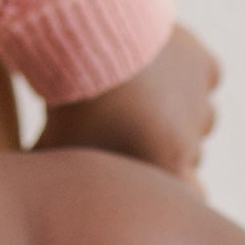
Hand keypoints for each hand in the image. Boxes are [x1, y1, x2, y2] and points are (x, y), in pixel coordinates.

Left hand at [37, 21, 219, 184]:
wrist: (89, 44)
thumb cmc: (68, 104)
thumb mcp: (56, 151)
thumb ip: (62, 180)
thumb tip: (41, 200)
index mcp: (165, 169)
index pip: (188, 194)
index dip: (167, 183)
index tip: (142, 166)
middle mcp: (192, 140)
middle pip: (189, 153)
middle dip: (164, 143)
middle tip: (127, 124)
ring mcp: (199, 100)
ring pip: (198, 114)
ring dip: (178, 107)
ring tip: (138, 91)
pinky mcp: (202, 63)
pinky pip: (203, 73)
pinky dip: (186, 69)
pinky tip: (155, 63)